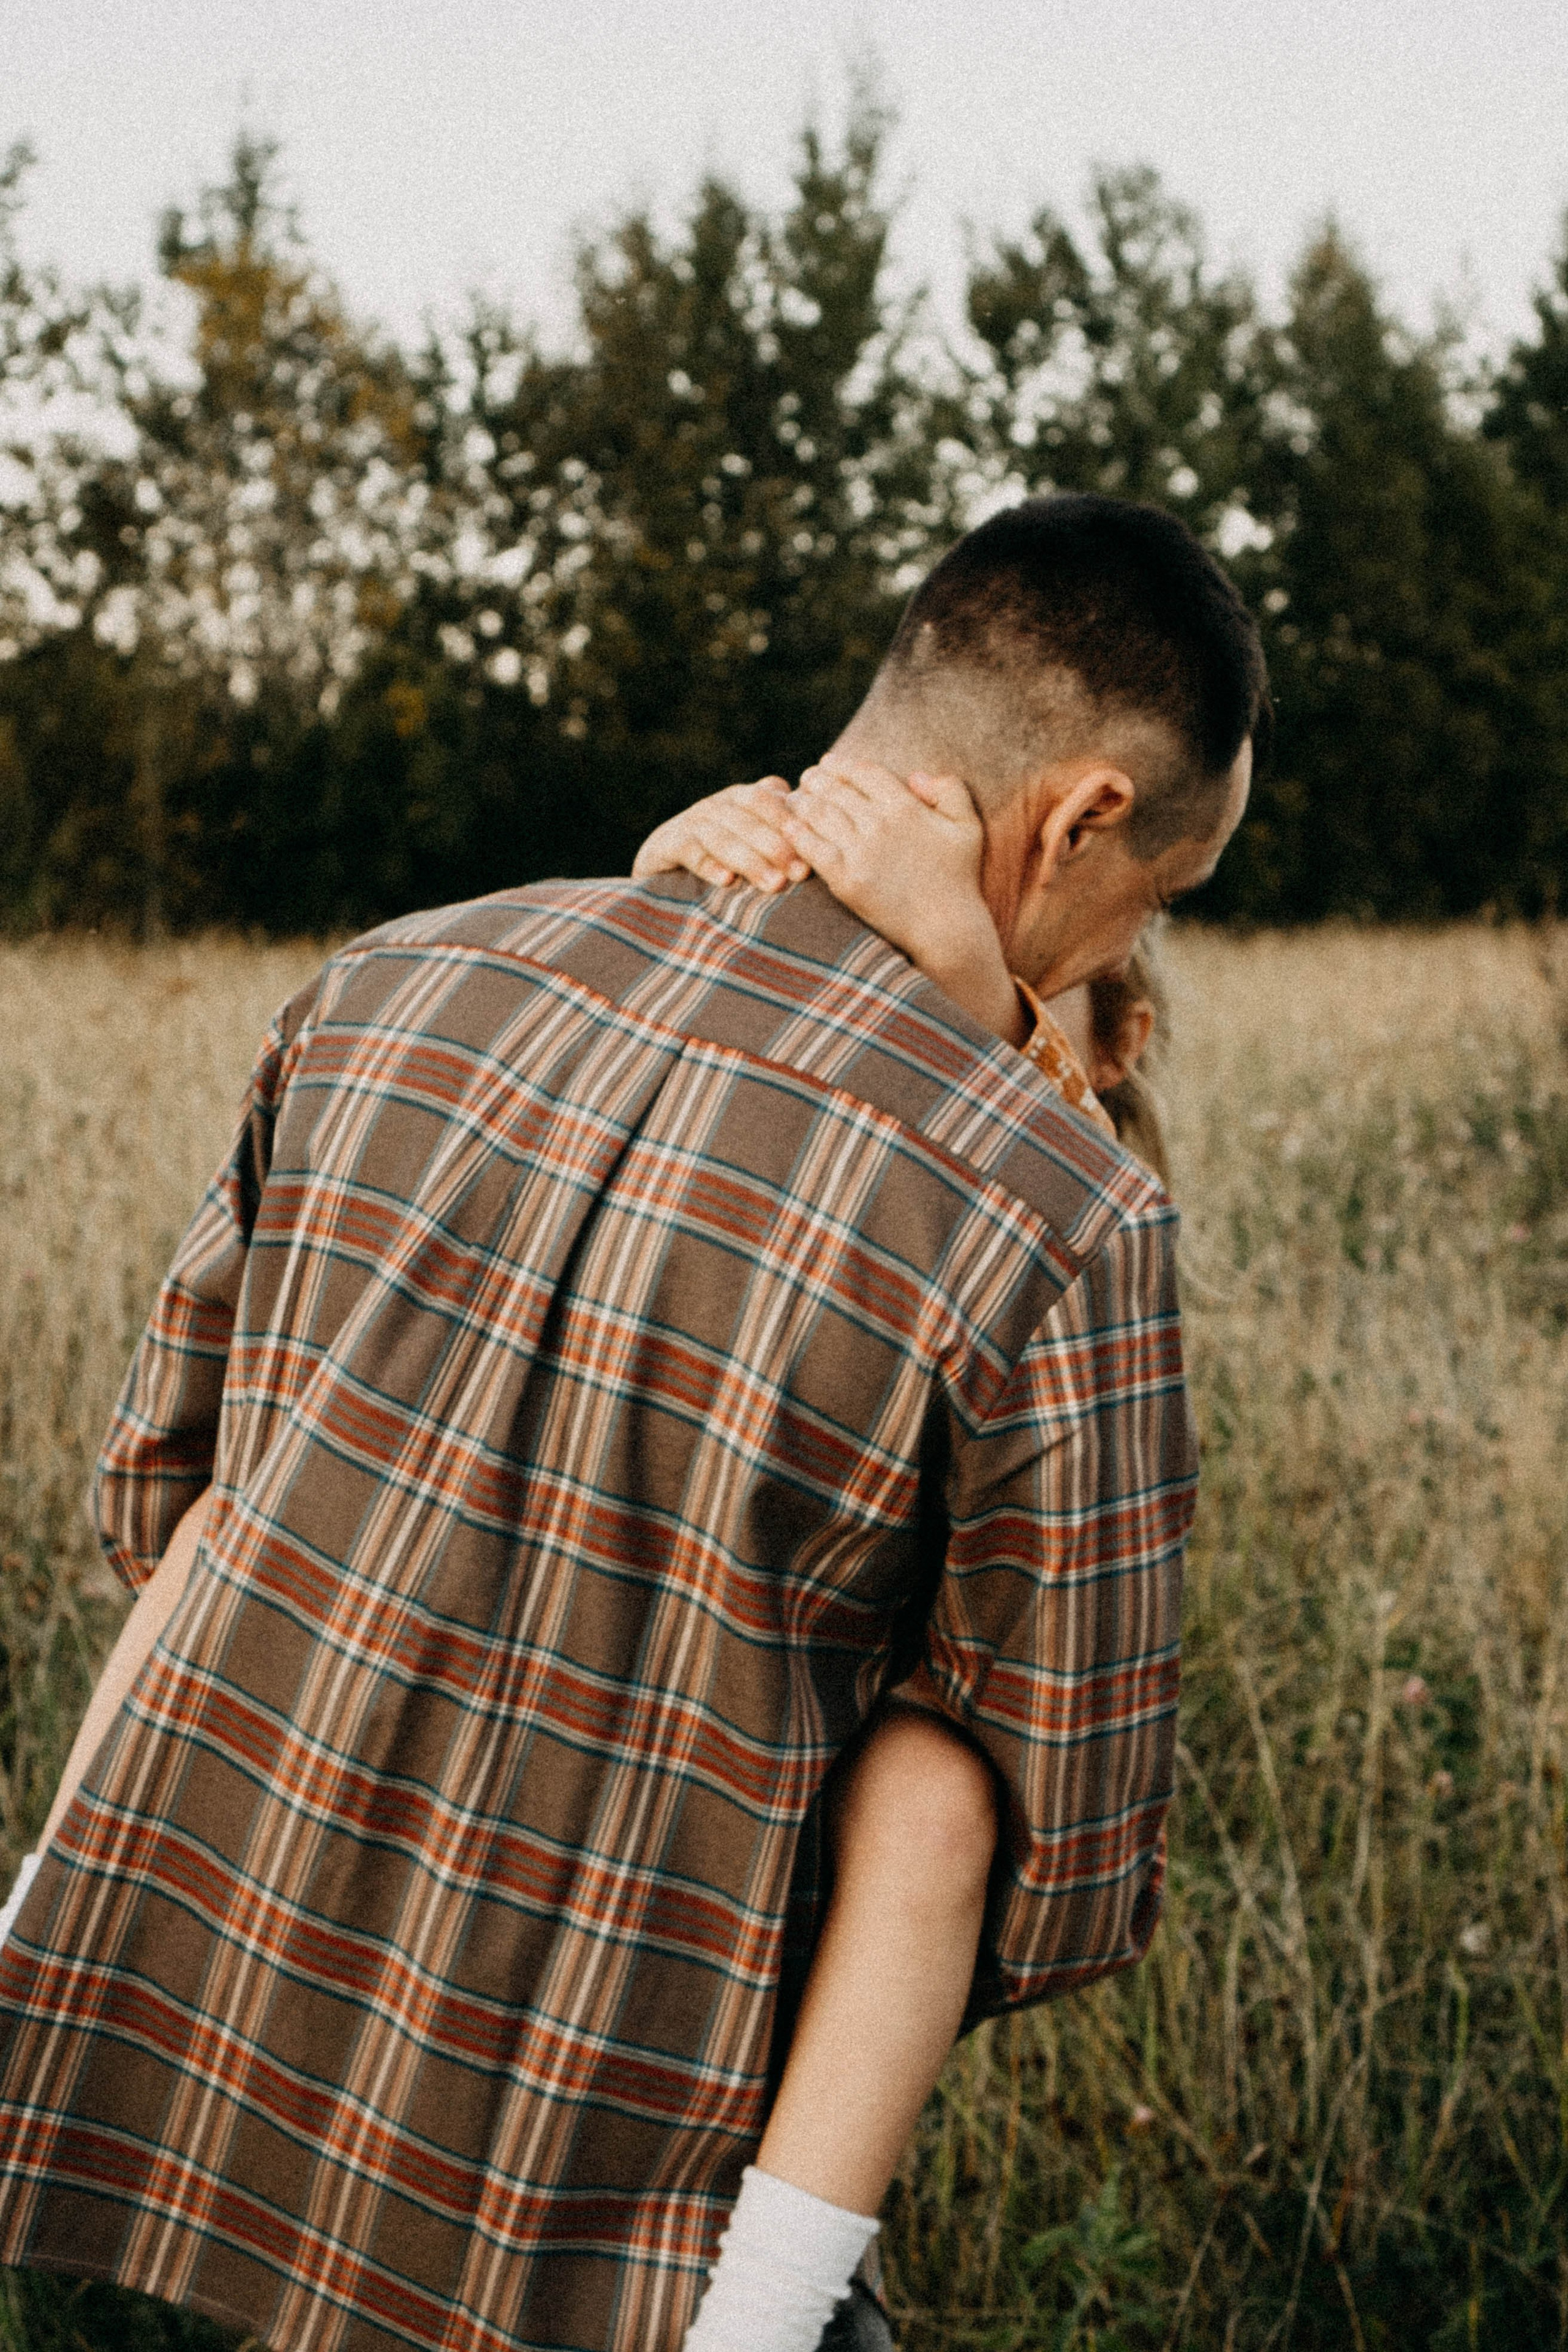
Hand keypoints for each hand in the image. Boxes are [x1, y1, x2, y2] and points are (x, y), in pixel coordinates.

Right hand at [632, 778, 809, 892]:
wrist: (663, 866)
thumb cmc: (722, 857)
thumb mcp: (752, 838)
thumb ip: (781, 825)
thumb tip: (818, 822)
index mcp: (738, 799)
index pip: (765, 800)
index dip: (787, 821)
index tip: (811, 846)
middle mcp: (714, 806)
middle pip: (747, 819)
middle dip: (776, 846)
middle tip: (799, 874)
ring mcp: (689, 823)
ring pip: (722, 837)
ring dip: (750, 860)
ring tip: (774, 885)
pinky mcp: (665, 845)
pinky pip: (689, 852)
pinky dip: (708, 865)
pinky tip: (727, 881)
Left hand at [779, 762, 1025, 1045]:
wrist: (946, 930)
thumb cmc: (959, 879)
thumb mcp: (968, 827)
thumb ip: (950, 790)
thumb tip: (914, 776)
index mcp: (906, 807)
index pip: (863, 771)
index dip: (841, 764)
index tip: (829, 763)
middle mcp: (880, 824)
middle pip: (835, 789)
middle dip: (816, 779)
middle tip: (807, 779)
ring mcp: (860, 852)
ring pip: (818, 814)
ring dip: (802, 802)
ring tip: (795, 800)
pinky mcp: (845, 880)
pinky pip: (810, 847)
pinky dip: (796, 834)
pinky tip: (788, 828)